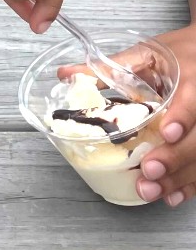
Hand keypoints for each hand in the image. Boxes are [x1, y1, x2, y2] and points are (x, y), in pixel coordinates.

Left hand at [57, 25, 195, 205]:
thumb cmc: (177, 53)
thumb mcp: (145, 55)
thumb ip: (109, 66)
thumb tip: (66, 74)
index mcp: (190, 80)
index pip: (190, 101)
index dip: (181, 118)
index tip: (166, 133)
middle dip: (174, 158)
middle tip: (149, 171)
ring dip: (178, 177)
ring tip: (152, 190)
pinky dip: (188, 184)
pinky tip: (170, 196)